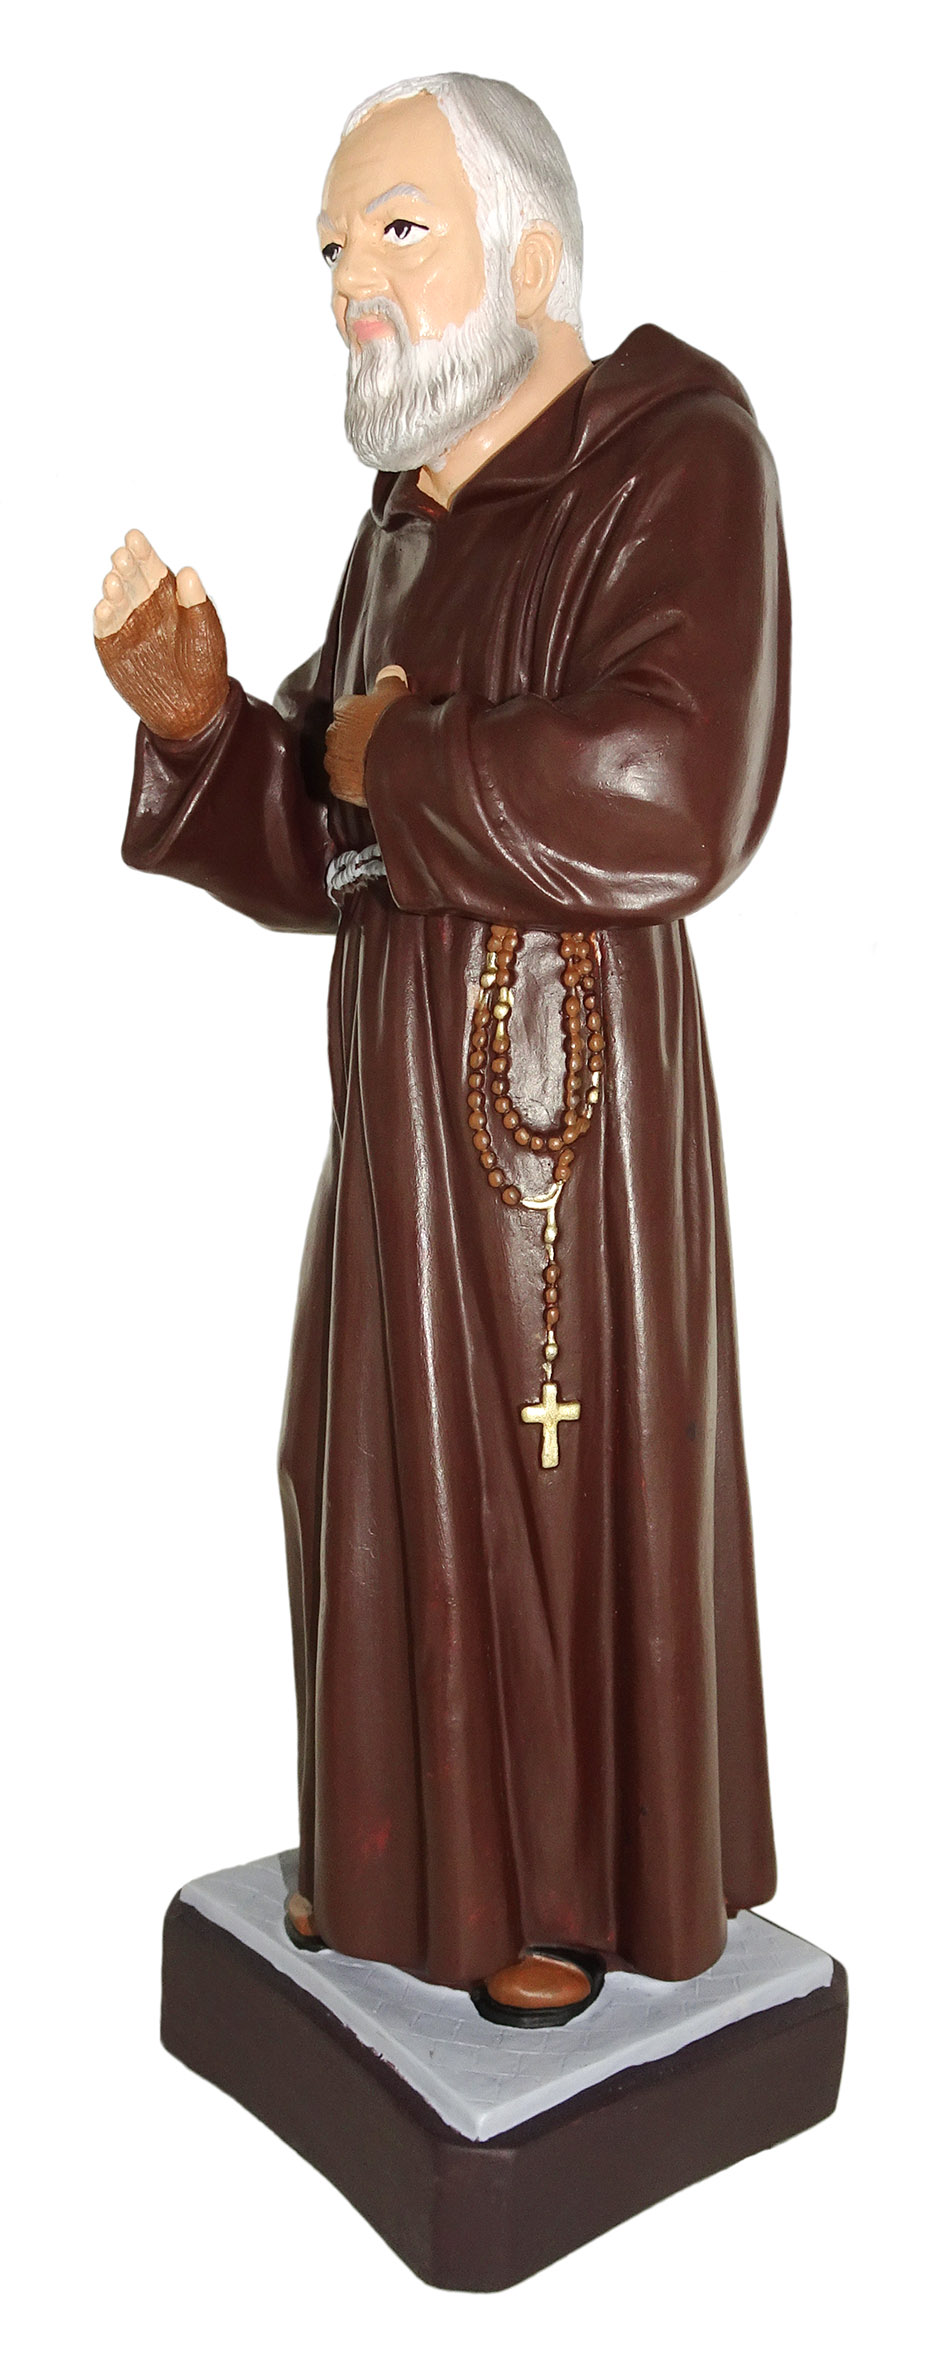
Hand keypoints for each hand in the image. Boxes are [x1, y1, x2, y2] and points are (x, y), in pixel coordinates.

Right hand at [93, 528, 228, 739]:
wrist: (193, 708)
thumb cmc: (204, 666)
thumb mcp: (207, 632)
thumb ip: (196, 602)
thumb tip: (188, 571)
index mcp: (167, 596)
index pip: (152, 567)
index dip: (143, 552)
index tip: (134, 538)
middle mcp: (143, 606)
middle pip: (131, 579)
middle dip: (125, 566)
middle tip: (122, 556)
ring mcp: (126, 627)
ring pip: (115, 601)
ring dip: (113, 589)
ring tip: (114, 581)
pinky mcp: (113, 649)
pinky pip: (105, 630)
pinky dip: (103, 618)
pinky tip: (105, 607)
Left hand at [325, 666, 409, 805]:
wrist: (404, 760)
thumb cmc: (400, 722)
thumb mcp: (398, 692)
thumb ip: (390, 679)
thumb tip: (390, 671)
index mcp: (344, 709)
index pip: (347, 708)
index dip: (363, 714)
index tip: (376, 720)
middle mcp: (333, 734)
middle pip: (341, 734)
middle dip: (355, 738)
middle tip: (377, 743)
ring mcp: (335, 761)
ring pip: (339, 759)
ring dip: (352, 761)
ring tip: (374, 765)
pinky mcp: (340, 786)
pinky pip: (343, 783)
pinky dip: (353, 783)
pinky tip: (369, 782)